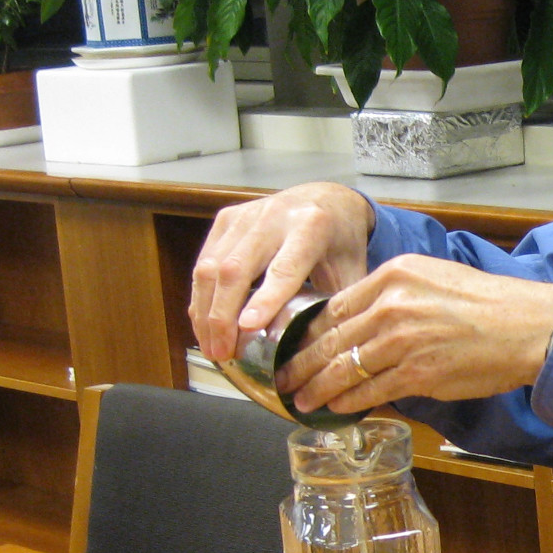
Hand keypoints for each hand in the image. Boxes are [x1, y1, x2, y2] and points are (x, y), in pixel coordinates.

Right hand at [188, 182, 376, 361]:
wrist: (326, 199)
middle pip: (235, 269)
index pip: (284, 268)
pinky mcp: (225, 219)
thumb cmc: (340, 242)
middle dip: (223, 316)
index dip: (265, 298)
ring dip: (206, 312)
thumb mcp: (352, 271)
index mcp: (311, 227)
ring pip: (210, 267)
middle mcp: (273, 217)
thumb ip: (338, 305)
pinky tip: (204, 324)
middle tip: (223, 354)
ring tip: (212, 348)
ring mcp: (244, 216)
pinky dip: (201, 297)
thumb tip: (323, 351)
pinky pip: (203, 262)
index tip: (248, 327)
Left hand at [274, 255, 552, 416]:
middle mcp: (391, 304)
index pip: (335, 306)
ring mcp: (401, 340)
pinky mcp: (416, 374)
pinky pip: (369, 392)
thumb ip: (395, 295)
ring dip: (317, 388)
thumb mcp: (435, 279)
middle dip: (300, 363)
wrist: (531, 327)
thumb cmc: (491, 306)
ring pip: (343, 368)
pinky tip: (335, 409)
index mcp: (393, 275)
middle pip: (330, 338)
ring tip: (301, 400)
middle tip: (282, 378)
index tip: (294, 346)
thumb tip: (364, 325)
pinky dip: (348, 403)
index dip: (308, 331)